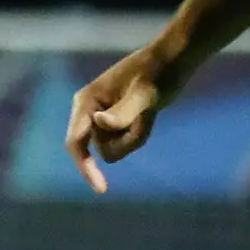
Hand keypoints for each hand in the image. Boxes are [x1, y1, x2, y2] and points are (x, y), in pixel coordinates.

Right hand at [63, 43, 177, 193]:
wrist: (172, 60)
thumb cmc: (157, 73)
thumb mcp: (145, 94)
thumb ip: (123, 111)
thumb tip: (99, 123)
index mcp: (85, 103)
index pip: (76, 143)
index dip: (85, 167)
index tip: (101, 189)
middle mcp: (89, 112)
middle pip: (100, 148)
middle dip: (125, 141)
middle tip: (145, 118)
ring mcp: (102, 117)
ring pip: (114, 147)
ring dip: (135, 137)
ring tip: (149, 113)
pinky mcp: (117, 120)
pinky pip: (126, 141)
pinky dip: (140, 133)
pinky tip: (149, 115)